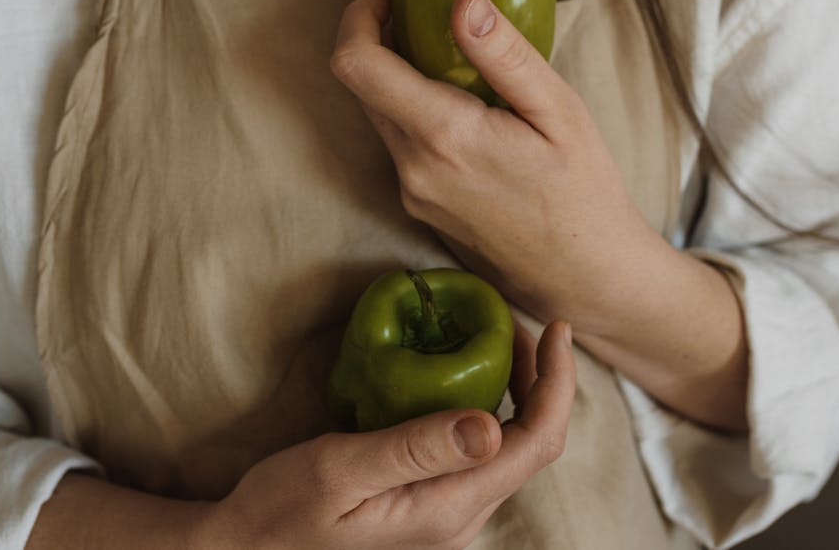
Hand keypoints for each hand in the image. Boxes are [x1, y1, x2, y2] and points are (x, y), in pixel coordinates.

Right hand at [198, 321, 575, 549]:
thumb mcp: (340, 470)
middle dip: (541, 379)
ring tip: (497, 339)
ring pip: (509, 448)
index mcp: (449, 507)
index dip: (557, 382)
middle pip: (531, 443)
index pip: (535, 442)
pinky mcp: (431, 507)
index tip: (557, 327)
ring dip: (517, 391)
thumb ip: (414, 448)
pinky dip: (488, 408)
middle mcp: (461, 517)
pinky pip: (480, 454)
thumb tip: (490, 427)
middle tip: (515, 321)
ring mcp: (448, 516)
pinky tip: (464, 379)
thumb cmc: (281, 511)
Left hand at [330, 0, 664, 336]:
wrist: (585, 278)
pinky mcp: (422, 211)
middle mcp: (413, 169)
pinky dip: (421, 121)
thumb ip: (503, 55)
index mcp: (443, 136)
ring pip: (384, 119)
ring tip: (466, 76)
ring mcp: (413, 195)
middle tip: (434, 25)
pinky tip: (474, 124)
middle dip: (385, 45)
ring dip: (406, 86)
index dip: (358, 18)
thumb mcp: (558, 111)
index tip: (390, 1)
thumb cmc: (583, 195)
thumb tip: (460, 2)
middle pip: (364, 88)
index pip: (356, 64)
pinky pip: (404, 150)